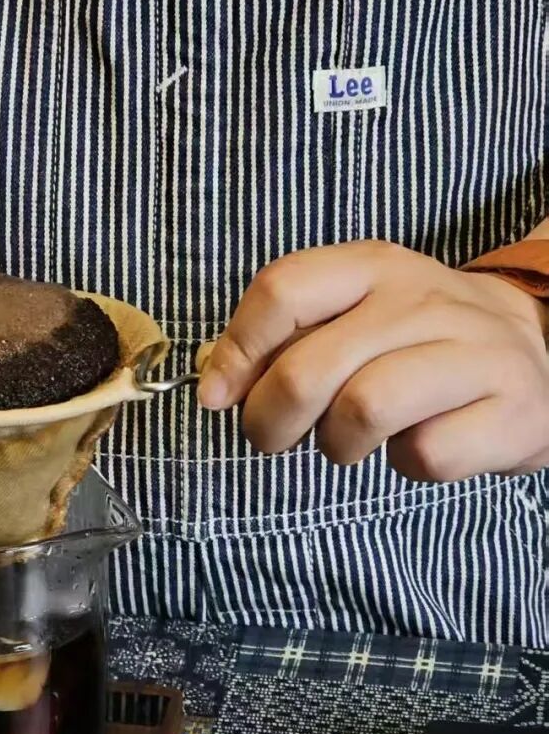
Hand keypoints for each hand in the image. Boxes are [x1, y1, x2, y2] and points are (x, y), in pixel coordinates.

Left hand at [197, 240, 548, 481]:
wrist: (540, 348)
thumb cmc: (418, 340)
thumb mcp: (356, 312)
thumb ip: (287, 336)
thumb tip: (216, 385)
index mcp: (373, 266)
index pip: (283, 289)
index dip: (237, 350)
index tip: (218, 394)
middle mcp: (423, 300)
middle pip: (307, 369)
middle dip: (268, 420)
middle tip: (271, 437)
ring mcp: (474, 353)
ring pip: (363, 409)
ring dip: (337, 444)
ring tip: (347, 440)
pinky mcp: (512, 410)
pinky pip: (426, 454)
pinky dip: (406, 466)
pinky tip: (416, 446)